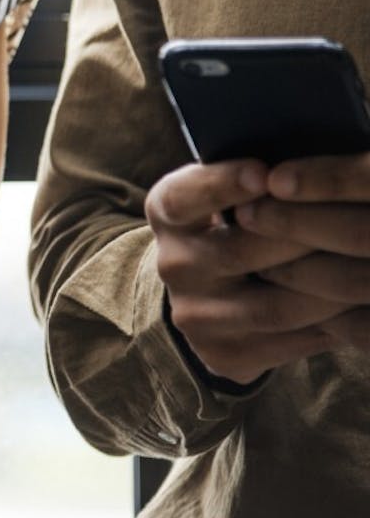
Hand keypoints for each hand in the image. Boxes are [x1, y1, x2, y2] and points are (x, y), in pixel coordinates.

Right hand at [148, 161, 349, 384]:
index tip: (264, 173)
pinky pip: (291, 343)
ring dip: (333, 288)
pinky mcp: (224, 354)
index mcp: (168, 213)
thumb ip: (257, 177)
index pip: (185, 197)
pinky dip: (334, 325)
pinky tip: (360, 305)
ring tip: (369, 266)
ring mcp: (195, 316)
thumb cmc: (238, 223)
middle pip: (242, 252)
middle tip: (356, 222)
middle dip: (305, 236)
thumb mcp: (228, 191)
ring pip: (276, 306)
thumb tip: (319, 164)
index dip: (222, 185)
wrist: (207, 293)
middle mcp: (172, 265)